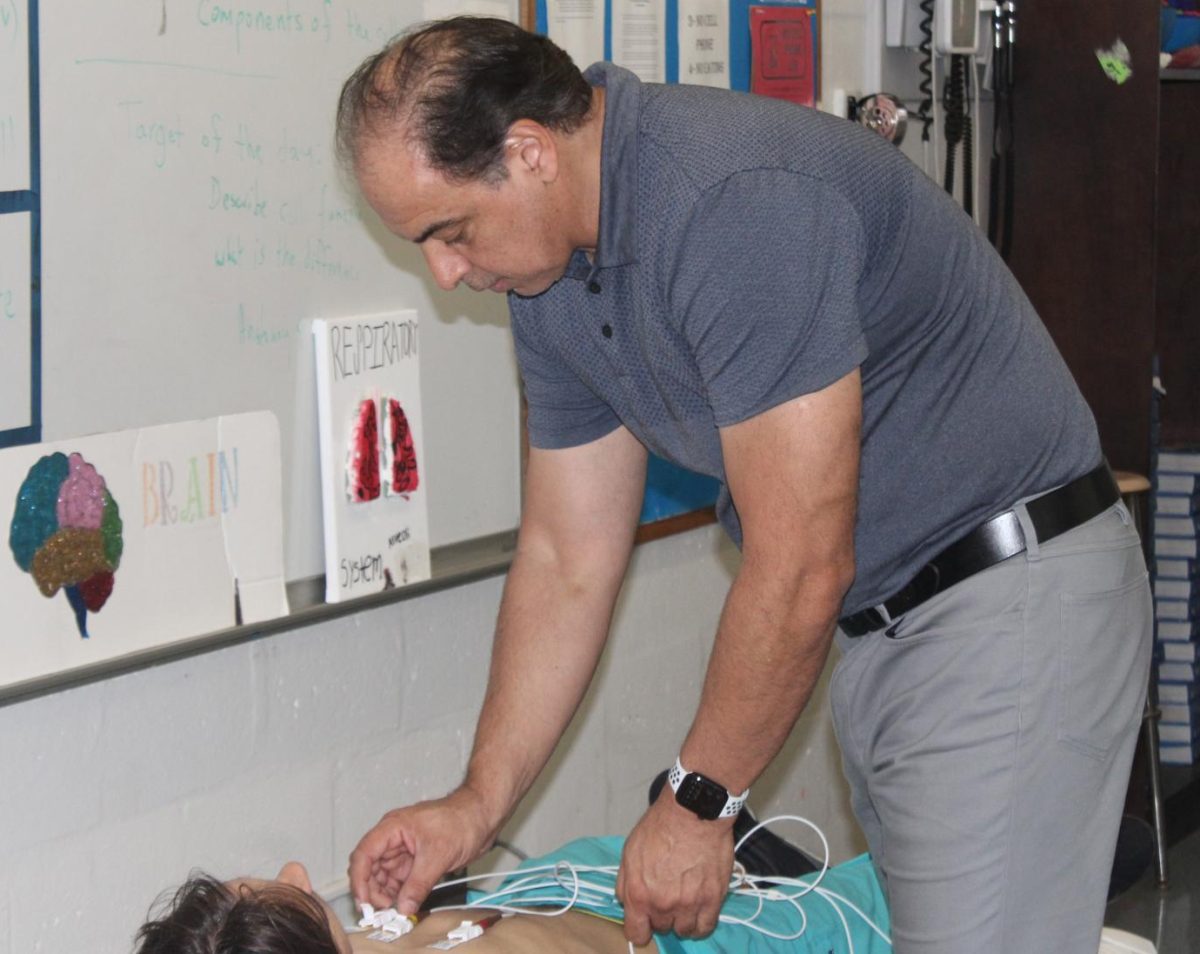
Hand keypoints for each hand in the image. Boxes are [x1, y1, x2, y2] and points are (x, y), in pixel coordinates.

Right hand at [348, 786, 493, 913]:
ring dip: (386, 893)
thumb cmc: (462, 818)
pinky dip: (399, 892)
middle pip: (371, 867)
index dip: (359, 878)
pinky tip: (404, 903)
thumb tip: (403, 906)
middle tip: (382, 910)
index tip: (364, 900)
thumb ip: (418, 884)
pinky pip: (400, 879)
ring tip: (394, 909)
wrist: (483, 815)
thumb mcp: (438, 855)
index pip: (364, 853)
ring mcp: (405, 849)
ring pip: (384, 875)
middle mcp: (394, 838)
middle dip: (373, 889)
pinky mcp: (416, 859)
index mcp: (393, 827)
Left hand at [616, 791, 734, 944]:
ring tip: (684, 900)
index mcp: (639, 894)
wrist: (692, 812)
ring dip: (682, 919)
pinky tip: (698, 910)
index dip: (639, 929)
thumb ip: (625, 883)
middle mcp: (663, 904)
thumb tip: (627, 902)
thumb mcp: (629, 851)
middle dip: (661, 915)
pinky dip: (701, 922)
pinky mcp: (712, 899)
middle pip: (661, 928)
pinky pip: (705, 927)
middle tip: (666, 896)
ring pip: (684, 930)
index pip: (636, 934)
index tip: (643, 923)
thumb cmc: (661, 826)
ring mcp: (689, 904)